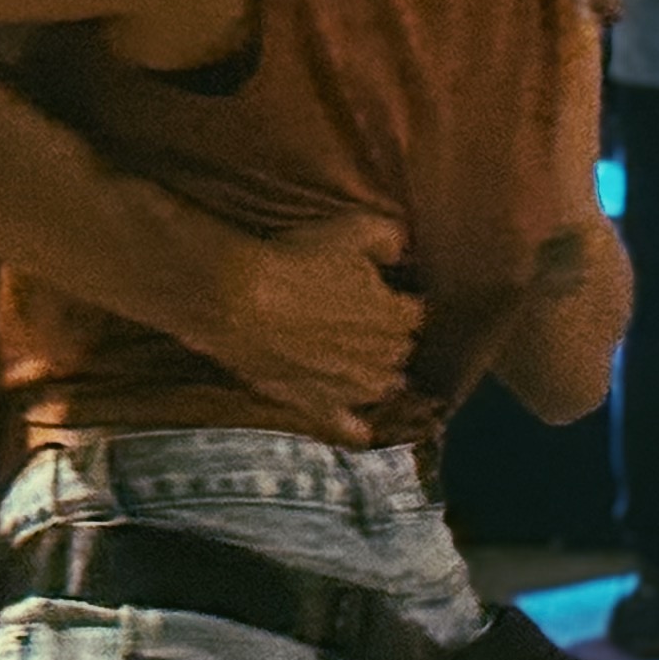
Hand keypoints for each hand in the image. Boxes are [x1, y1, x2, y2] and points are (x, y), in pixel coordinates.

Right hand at [197, 212, 417, 447]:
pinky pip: (348, 428)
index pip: (416, 313)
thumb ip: (389, 237)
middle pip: (399, 349)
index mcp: (395, 315)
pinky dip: (358, 429)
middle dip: (390, 336)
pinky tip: (362, 430)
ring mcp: (351, 387)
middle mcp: (382, 357)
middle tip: (364, 321)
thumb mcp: (353, 229)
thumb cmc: (299, 261)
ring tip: (359, 360)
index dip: (401, 301)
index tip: (386, 292)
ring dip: (378, 373)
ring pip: (382, 385)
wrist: (242, 302)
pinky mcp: (318, 406)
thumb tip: (403, 248)